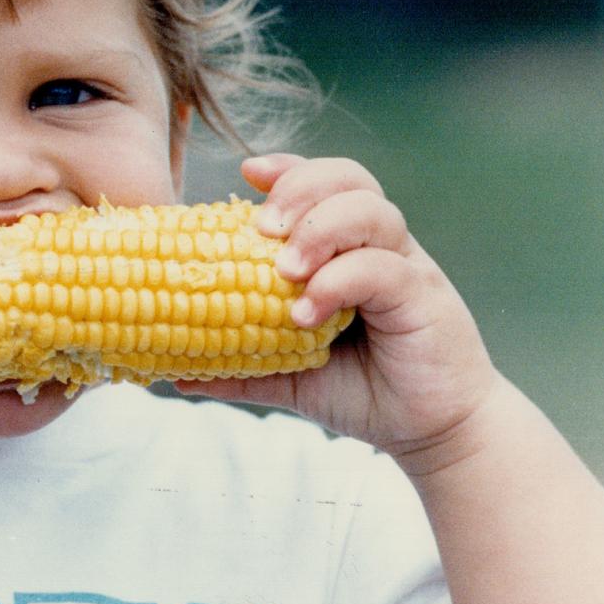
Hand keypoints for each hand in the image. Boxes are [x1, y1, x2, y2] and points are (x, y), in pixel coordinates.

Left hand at [177, 154, 498, 470]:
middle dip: (299, 188)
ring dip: (319, 228)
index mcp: (346, 247)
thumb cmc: (363, 392)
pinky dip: (339, 281)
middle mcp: (379, 245)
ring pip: (370, 210)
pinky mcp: (425, 296)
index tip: (246, 174)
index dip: (287, 169)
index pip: (321, 183)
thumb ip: (237, 364)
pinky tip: (306, 314)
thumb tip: (172, 368)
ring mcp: (407, 265)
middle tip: (260, 227)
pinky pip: (383, 268)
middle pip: (346, 178)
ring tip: (283, 270)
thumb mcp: (288, 375)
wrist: (431, 435)